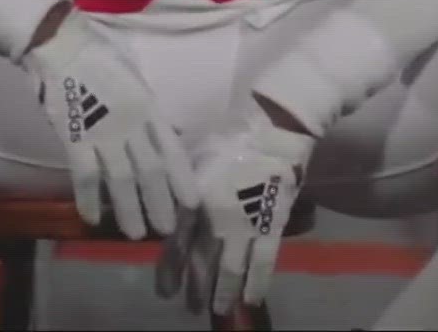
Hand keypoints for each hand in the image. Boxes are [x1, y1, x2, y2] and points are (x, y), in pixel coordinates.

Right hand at [21, 9, 198, 238]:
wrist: (59, 42)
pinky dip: (89, 199)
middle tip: (165, 230)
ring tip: (135, 234)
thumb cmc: (98, 55)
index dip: (182, 178)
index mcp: (148, 105)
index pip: (171, 148)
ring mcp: (103, 131)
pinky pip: (85, 175)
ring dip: (129, 209)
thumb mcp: (135, 76)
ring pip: (122, 179)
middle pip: (150, 170)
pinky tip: (93, 218)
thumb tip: (168, 132)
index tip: (192, 203)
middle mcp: (131, 123)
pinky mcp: (74, 137)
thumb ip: (148, 107)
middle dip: (160, 202)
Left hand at [158, 96, 315, 314]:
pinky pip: (264, 261)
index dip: (169, 270)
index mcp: (193, 199)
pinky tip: (253, 300)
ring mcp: (246, 223)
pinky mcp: (272, 224)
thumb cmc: (227, 138)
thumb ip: (178, 188)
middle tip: (190, 307)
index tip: (164, 291)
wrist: (271, 128)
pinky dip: (258, 283)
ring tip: (218, 309)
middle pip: (202, 262)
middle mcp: (216, 217)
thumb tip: (165, 210)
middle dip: (195, 288)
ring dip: (223, 293)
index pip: (176, 243)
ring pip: (231, 269)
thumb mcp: (191, 160)